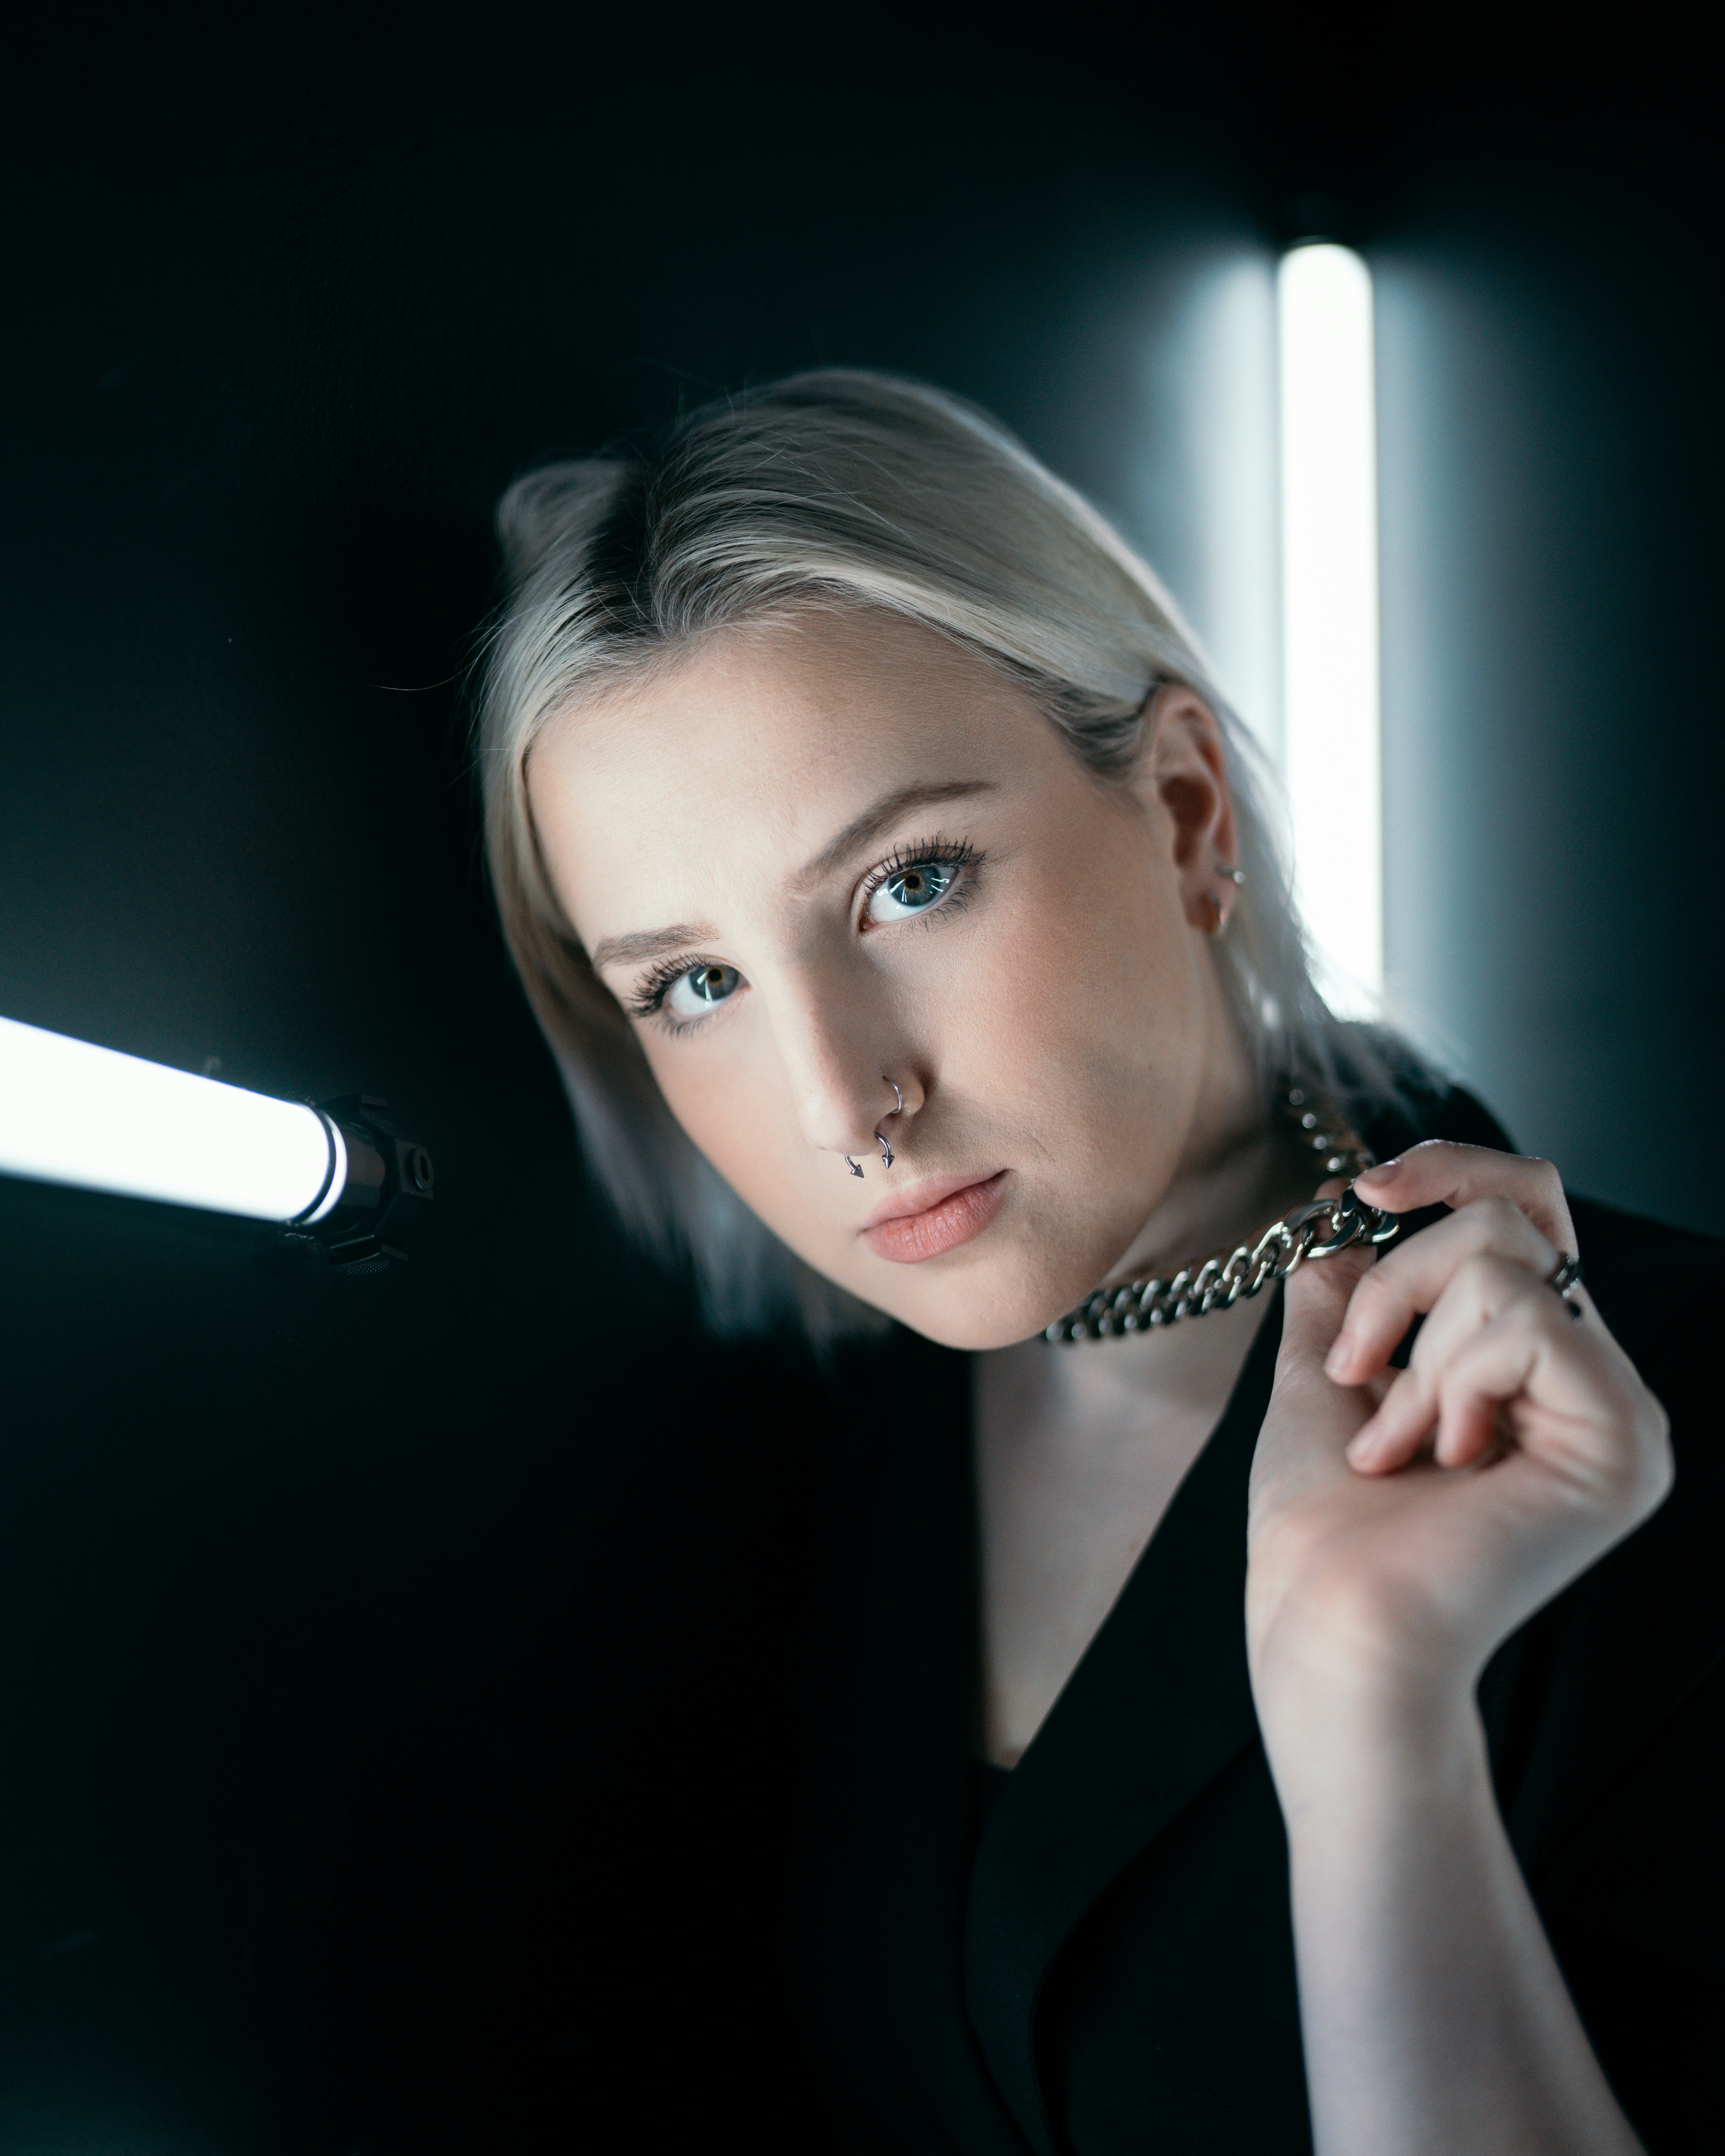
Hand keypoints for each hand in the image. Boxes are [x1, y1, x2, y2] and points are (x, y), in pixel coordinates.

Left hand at [1245, 1142, 1670, 1787]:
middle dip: (1403, 1280)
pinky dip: (1455, 1379)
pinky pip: (1535, 1322)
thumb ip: (1342, 1298)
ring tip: (1398, 1443)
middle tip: (1358, 1373)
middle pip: (1515, 1217)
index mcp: (1531, 1363)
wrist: (1331, 1621)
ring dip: (1419, 1351)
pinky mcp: (1624, 1440)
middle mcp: (1591, 1380)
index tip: (1364, 1190)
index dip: (1451, 1171)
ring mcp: (1619, 1412)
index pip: (1528, 1207)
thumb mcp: (1323, 1377)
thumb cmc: (1322, 1524)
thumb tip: (1334, 1217)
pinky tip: (1441, 1458)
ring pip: (1512, 1266)